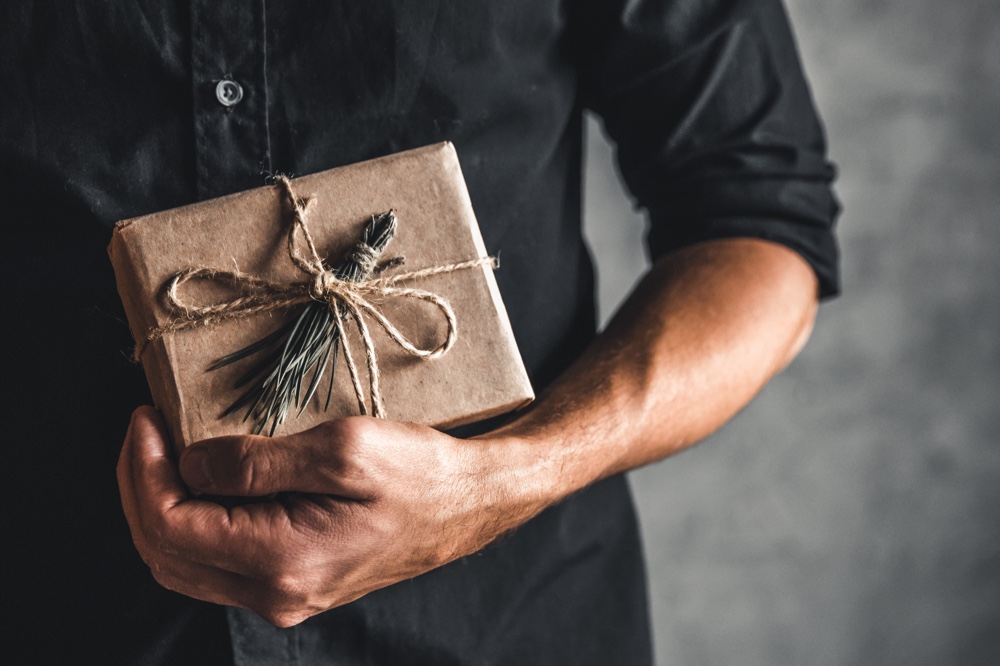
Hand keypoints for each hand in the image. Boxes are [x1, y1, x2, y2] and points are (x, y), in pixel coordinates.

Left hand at [117, 406, 541, 626]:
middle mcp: (275, 593)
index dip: (142, 469)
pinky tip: (203, 485)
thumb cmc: (420, 471)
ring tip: (162, 453)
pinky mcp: (297, 585)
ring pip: (185, 566)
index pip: (170, 525)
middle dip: (140, 487)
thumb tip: (191, 464)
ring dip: (160, 509)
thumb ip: (256, 463)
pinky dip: (193, 525)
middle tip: (144, 430)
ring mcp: (285, 596)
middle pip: (165, 554)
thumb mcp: (341, 449)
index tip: (146, 416)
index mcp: (281, 559)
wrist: (470, 503)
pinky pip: (217, 566)